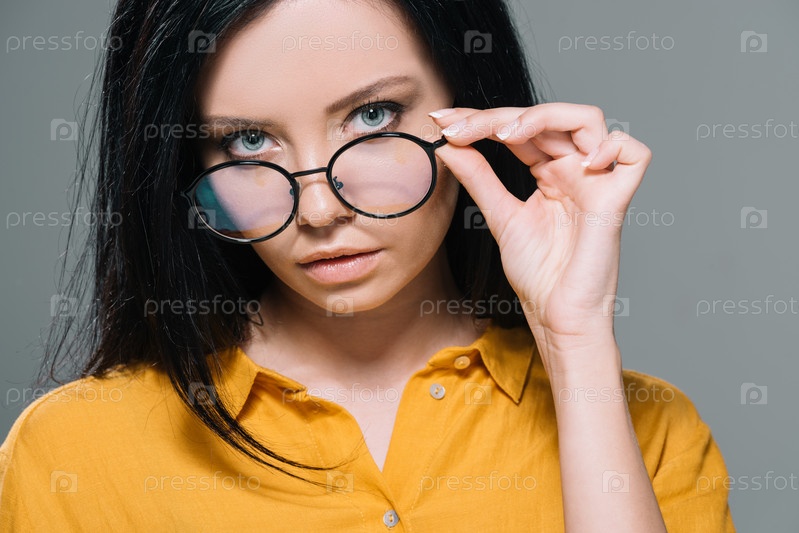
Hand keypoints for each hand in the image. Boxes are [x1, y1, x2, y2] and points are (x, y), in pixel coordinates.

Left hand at [430, 103, 651, 358]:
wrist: (555, 316)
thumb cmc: (538, 274)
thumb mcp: (499, 215)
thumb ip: (478, 177)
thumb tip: (448, 144)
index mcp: (550, 172)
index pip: (520, 129)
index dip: (482, 119)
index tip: (442, 122)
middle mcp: (575, 170)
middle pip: (546, 118)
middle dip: (498, 116)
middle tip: (457, 127)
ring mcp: (597, 182)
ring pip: (588, 120)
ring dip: (544, 117)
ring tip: (506, 135)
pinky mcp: (616, 201)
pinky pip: (634, 155)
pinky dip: (612, 146)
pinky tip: (576, 160)